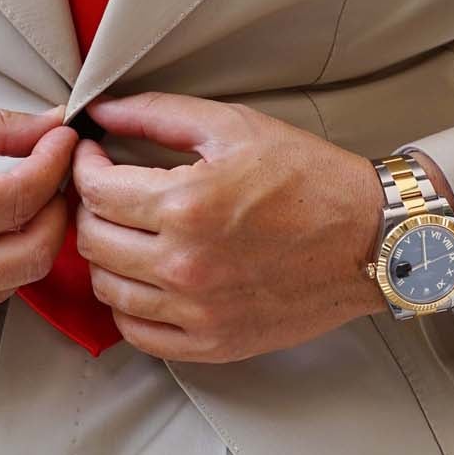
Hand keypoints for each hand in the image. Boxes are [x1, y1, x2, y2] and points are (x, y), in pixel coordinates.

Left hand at [70, 91, 386, 362]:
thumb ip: (158, 113)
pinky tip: (145, 278)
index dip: (82, 166)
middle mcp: (185, 265)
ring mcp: (198, 312)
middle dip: (90, 207)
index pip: (94, 190)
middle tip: (109, 191)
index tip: (92, 156)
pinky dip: (129, 305)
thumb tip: (101, 111)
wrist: (371, 239)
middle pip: (92, 240)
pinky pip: (138, 333)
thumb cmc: (310, 178)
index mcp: (186, 205)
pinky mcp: (214, 343)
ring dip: (106, 255)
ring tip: (127, 231)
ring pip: (107, 288)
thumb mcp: (235, 126)